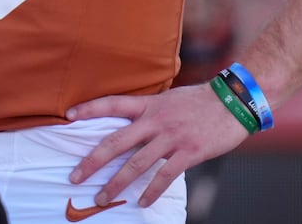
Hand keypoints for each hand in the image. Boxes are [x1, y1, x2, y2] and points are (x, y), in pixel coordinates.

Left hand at [65, 82, 250, 206]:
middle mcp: (155, 120)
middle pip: (116, 142)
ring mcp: (171, 137)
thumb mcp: (169, 98)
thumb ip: (150, 110)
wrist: (234, 102)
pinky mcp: (188, 152)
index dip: (89, 108)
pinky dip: (152, 191)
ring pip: (136, 163)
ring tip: (102, 197)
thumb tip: (132, 123)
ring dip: (117, 183)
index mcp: (149, 104)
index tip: (67, 115)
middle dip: (93, 161)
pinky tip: (141, 202)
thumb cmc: (200, 101)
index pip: (112, 104)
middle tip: (75, 176)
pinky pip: (165, 175)